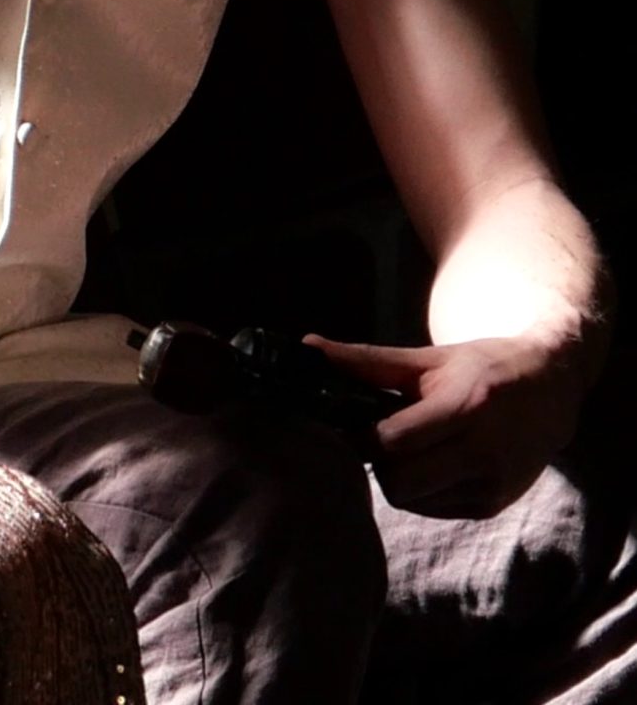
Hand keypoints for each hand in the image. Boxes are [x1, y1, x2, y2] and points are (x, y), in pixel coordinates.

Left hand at [307, 331, 583, 515]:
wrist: (551, 392)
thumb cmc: (480, 367)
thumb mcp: (427, 358)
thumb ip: (366, 361)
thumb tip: (306, 348)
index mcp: (464, 408)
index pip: (392, 443)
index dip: (362, 437)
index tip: (352, 422)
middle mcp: (483, 454)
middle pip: (398, 482)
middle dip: (377, 461)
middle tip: (378, 436)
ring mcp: (491, 487)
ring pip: (412, 501)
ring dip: (397, 477)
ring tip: (407, 446)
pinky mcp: (491, 507)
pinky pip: (432, 509)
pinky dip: (420, 489)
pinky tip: (431, 461)